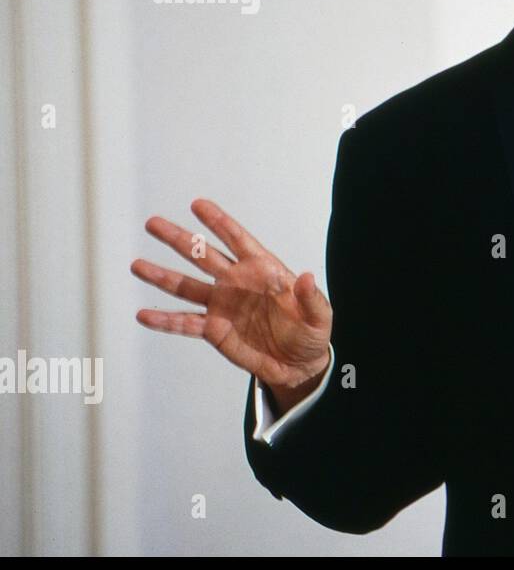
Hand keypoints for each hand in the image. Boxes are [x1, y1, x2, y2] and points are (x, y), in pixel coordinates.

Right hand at [130, 199, 332, 393]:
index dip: (218, 222)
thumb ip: (311, 297)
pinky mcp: (214, 331)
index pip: (237, 240)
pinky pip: (185, 323)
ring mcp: (222, 305)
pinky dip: (164, 320)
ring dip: (161, 276)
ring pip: (186, 286)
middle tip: (152, 223)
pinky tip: (144, 315)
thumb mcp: (319, 316)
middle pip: (203, 256)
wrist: (299, 364)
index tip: (197, 204)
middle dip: (179, 239)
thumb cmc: (311, 333)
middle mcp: (237, 282)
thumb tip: (306, 277)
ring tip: (137, 265)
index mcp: (263, 270)